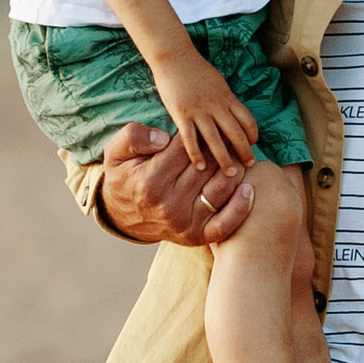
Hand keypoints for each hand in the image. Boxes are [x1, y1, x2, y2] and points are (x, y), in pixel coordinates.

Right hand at [96, 120, 254, 249]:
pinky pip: (225, 224)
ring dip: (234, 171)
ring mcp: (184, 224)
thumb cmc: (124, 178)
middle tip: (227, 137)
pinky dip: (240, 207)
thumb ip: (134, 137)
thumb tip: (163, 137)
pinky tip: (248, 189)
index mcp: (150, 182)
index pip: (186, 150)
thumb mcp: (115, 153)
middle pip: (206, 168)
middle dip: (218, 149)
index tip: (205, 126)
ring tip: (238, 156)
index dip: (199, 133)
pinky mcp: (196, 236)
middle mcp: (169, 206)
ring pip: (220, 190)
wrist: (123, 216)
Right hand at [156, 51, 262, 176]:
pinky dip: (197, 154)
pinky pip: (191, 139)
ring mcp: (199, 111)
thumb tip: (233, 111)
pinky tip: (201, 167)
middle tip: (249, 165)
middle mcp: (217, 106)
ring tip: (230, 173)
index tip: (252, 144)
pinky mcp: (182, 115)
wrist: (175, 57)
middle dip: (245, 151)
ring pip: (216, 140)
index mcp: (228, 97)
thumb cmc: (196, 69)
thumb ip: (225, 99)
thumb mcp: (218, 82)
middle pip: (237, 133)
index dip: (253, 134)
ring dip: (225, 158)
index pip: (248, 120)